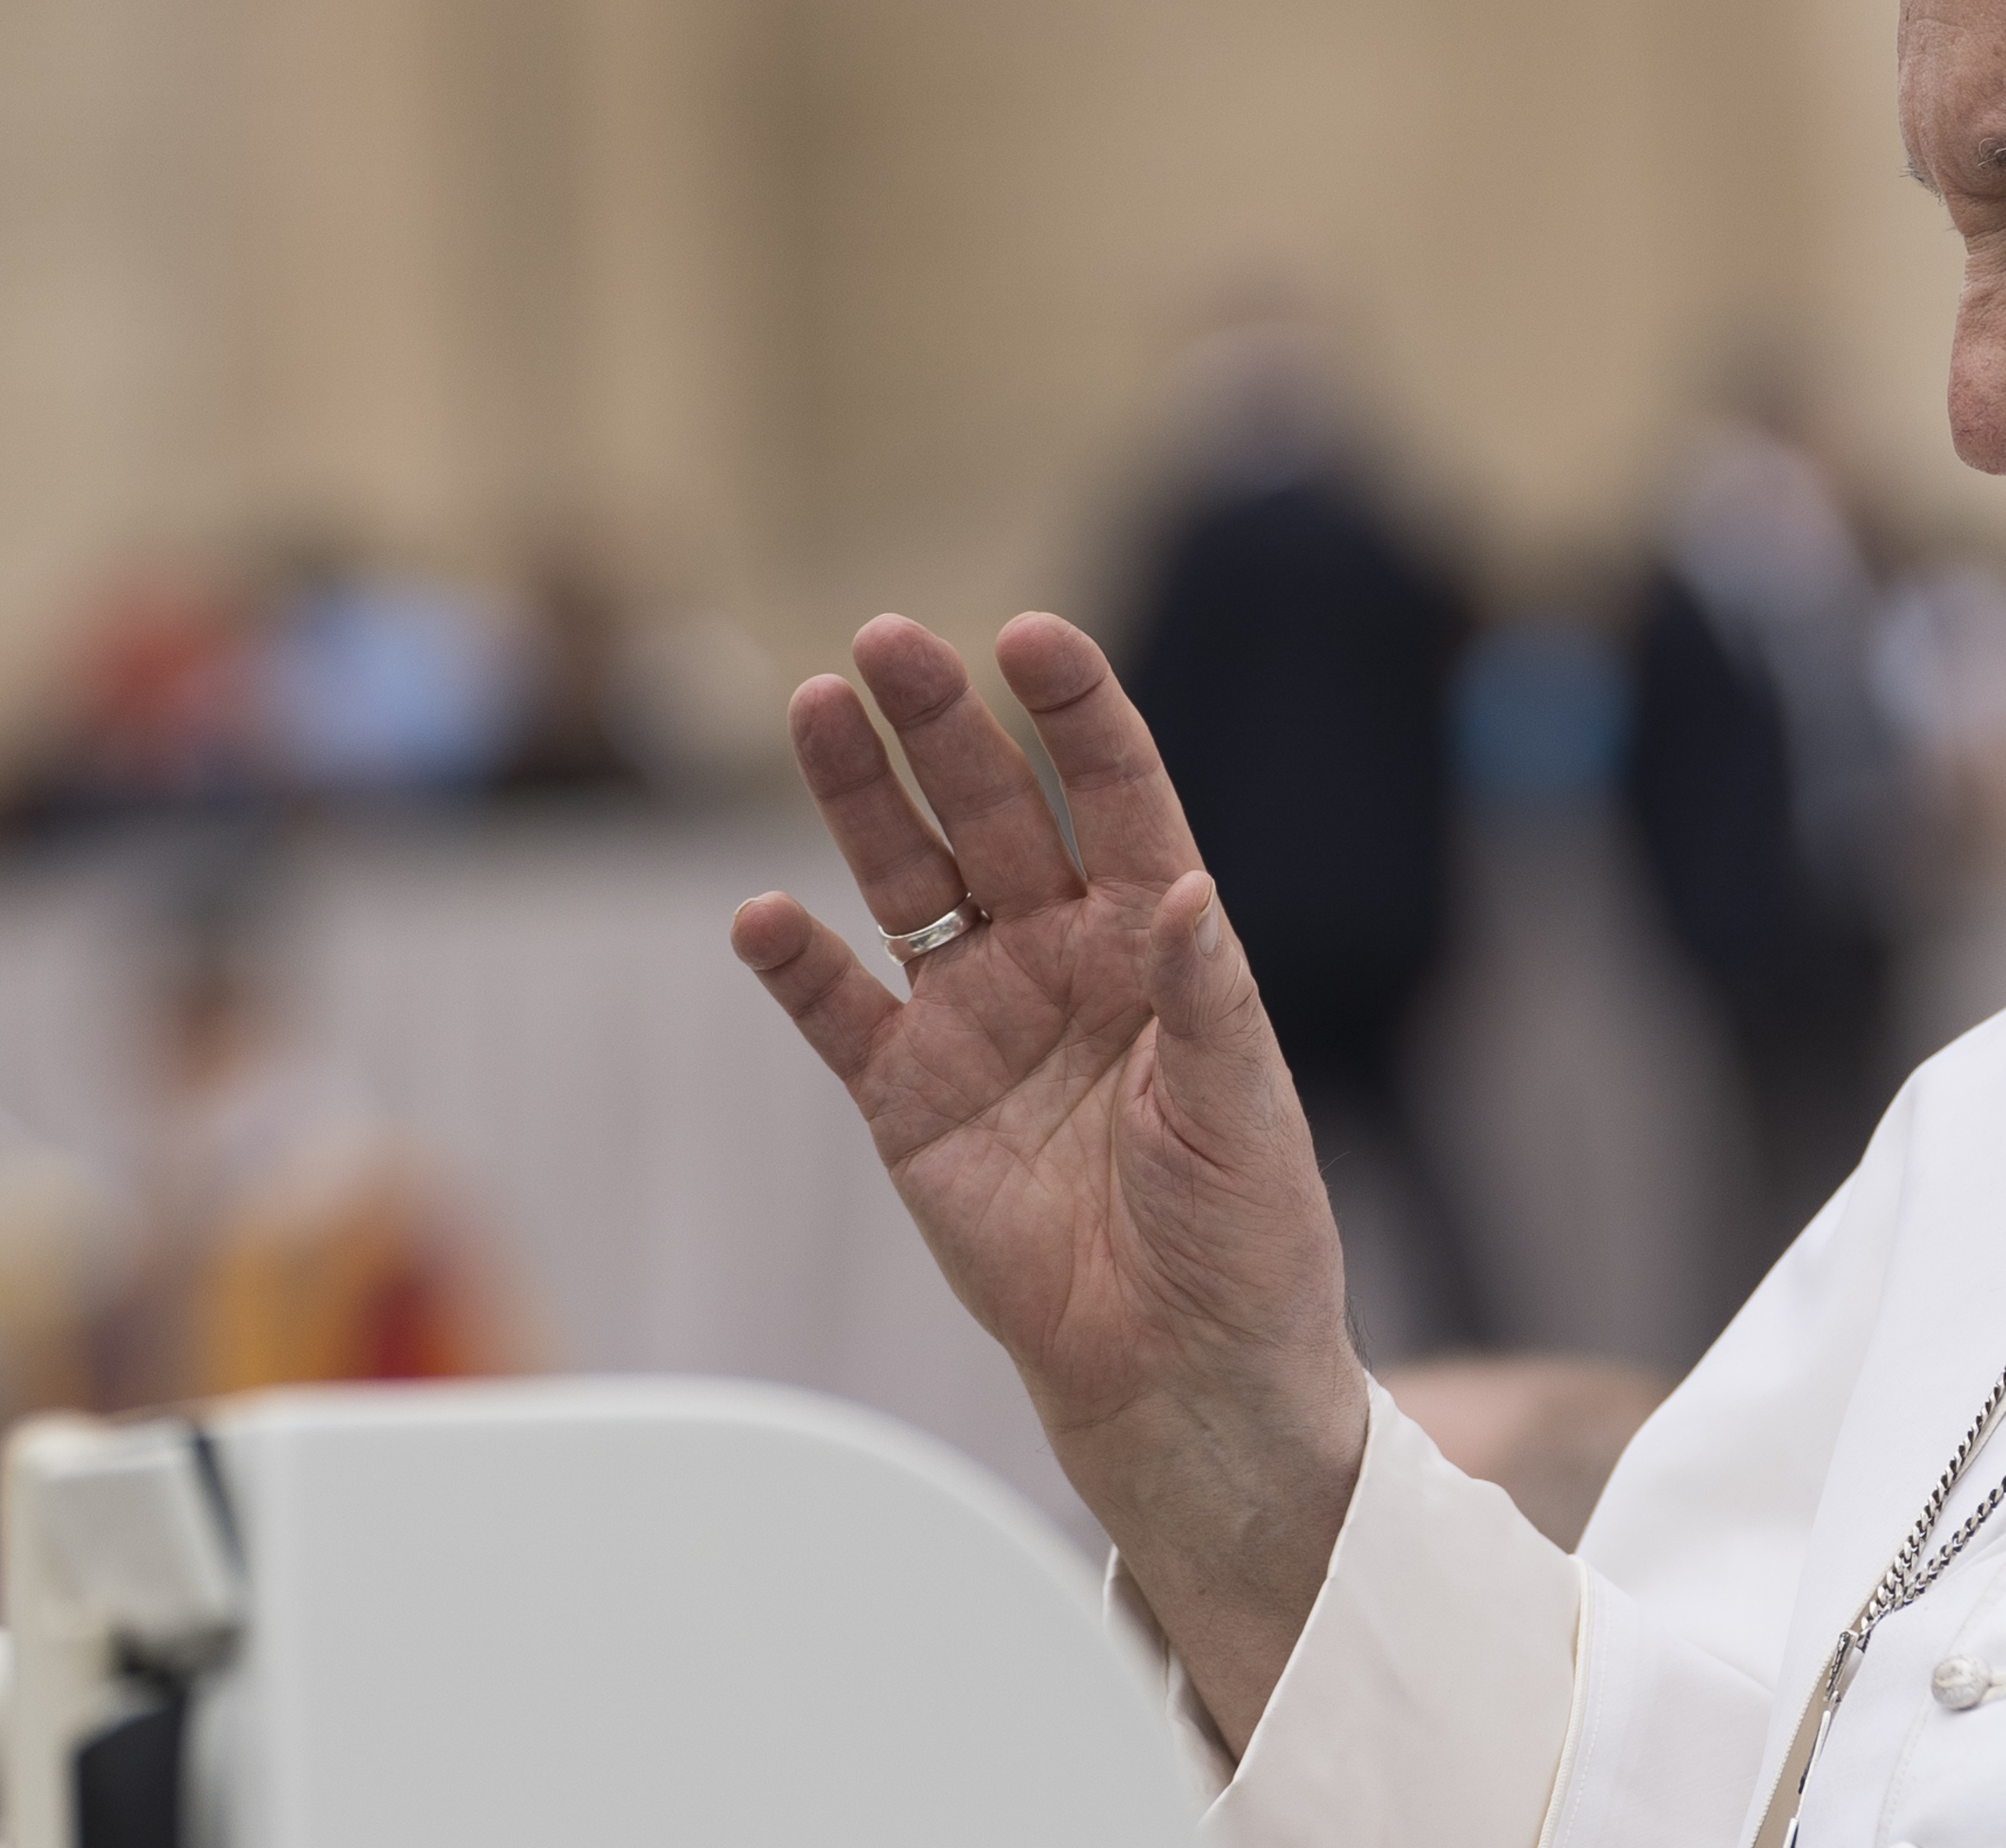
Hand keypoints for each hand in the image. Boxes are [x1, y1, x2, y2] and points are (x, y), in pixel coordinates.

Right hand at [728, 612, 1361, 1749]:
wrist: (1178, 1367)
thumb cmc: (1243, 1234)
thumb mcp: (1242, 1110)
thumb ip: (1206, 998)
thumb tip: (1190, 892)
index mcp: (1159, 939)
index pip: (1116, 794)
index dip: (1077, 712)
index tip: (1032, 639)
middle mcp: (1062, 955)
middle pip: (990, 809)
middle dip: (941, 722)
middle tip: (885, 641)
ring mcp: (978, 1018)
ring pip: (904, 878)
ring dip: (858, 797)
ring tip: (815, 707)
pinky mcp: (909, 1099)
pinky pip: (840, 1013)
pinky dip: (798, 965)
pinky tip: (762, 914)